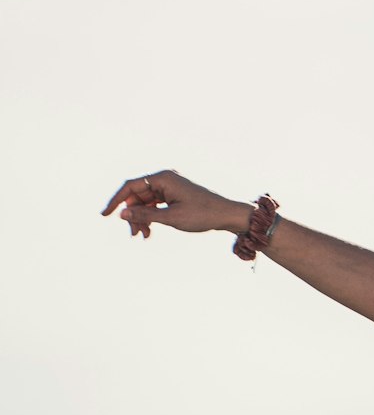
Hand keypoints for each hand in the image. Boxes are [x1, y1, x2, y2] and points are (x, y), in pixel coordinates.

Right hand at [101, 169, 241, 239]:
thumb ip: (146, 215)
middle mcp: (164, 179)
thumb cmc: (203, 214)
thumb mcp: (172, 217)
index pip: (130, 186)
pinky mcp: (173, 195)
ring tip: (144, 236)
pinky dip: (150, 217)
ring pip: (144, 202)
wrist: (227, 215)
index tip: (104, 215)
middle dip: (132, 215)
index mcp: (163, 178)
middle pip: (136, 196)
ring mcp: (169, 187)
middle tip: (135, 234)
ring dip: (141, 218)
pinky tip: (150, 231)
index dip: (115, 201)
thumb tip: (122, 213)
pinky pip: (154, 205)